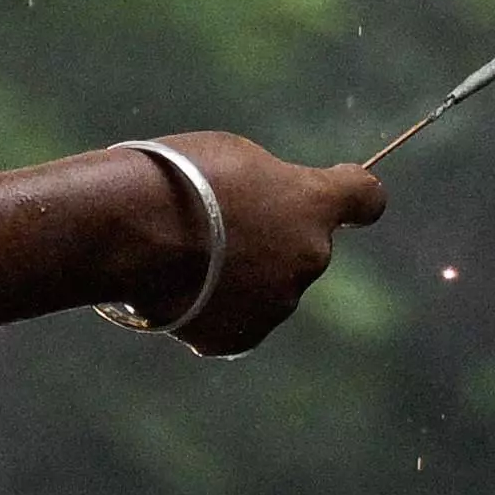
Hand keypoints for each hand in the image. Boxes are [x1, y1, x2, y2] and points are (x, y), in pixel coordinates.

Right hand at [126, 133, 385, 358]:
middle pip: (304, 247)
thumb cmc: (176, 178)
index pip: (366, 198)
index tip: (339, 189)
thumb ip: (269, 187)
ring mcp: (276, 305)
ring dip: (241, 274)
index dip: (353, 195)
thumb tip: (269, 209)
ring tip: (185, 256)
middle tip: (218, 224)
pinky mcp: (237, 338)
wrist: (128, 232)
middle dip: (274, 238)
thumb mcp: (233, 157)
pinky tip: (176, 287)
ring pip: (268, 288)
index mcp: (312, 205)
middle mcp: (308, 258)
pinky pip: (234, 321)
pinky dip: (212, 307)